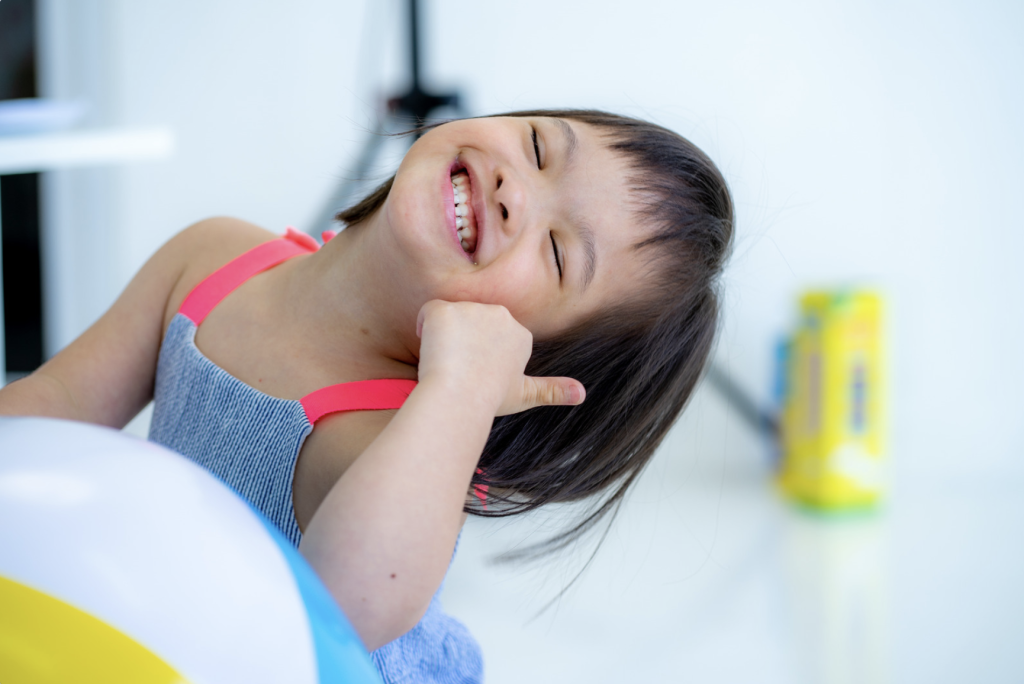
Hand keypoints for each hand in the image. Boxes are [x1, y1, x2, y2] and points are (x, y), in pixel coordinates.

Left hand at [415, 300, 584, 416]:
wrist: (460, 398)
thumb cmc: (490, 399)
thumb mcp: (525, 395)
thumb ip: (553, 390)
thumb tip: (583, 395)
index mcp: (519, 333)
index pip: (489, 336)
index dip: (478, 356)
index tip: (477, 375)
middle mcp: (499, 314)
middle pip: (470, 323)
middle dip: (462, 343)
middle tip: (461, 371)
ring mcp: (472, 309)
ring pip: (449, 318)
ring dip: (443, 338)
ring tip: (448, 364)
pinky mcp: (445, 309)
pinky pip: (428, 313)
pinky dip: (425, 329)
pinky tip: (432, 351)